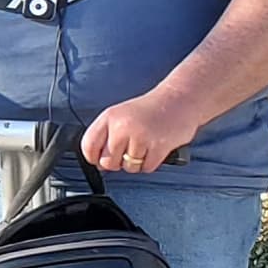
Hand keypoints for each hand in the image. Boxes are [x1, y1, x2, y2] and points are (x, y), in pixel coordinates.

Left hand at [82, 93, 198, 176]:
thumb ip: (107, 135)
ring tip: (144, 146)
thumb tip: (98, 162)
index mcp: (110, 116)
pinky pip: (146, 168)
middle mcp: (122, 126)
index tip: (98, 160)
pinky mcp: (158, 147)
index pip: (88, 145)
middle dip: (117, 163)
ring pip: (128, 167)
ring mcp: (140, 137)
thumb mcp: (122, 115)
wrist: (180, 100)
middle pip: (107, 162)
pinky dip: (150, 163)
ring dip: (136, 163)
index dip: (92, 157)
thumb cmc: (151, 109)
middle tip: (128, 152)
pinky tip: (154, 148)